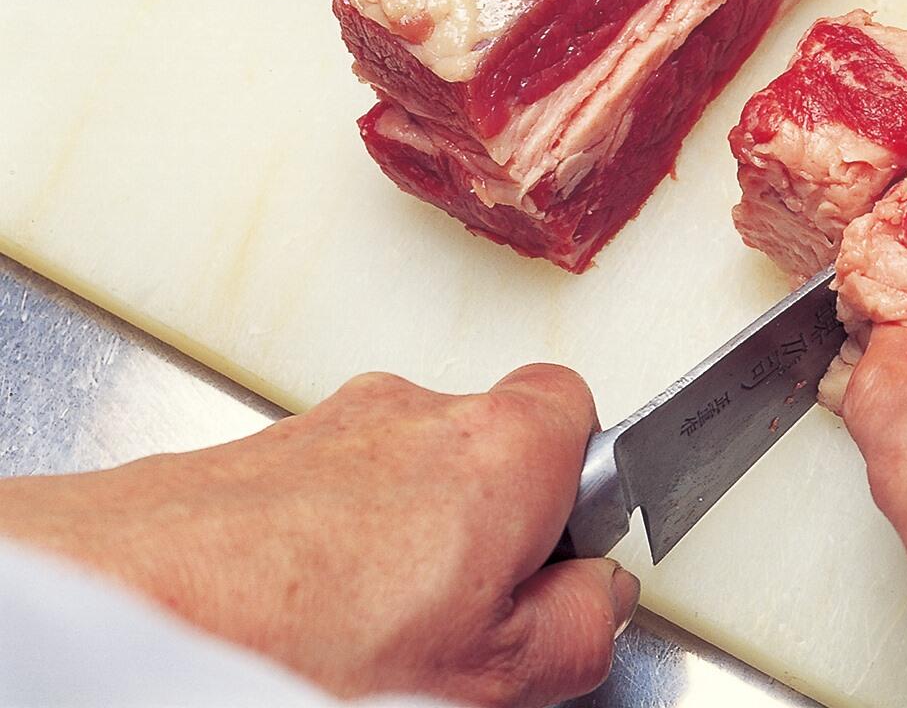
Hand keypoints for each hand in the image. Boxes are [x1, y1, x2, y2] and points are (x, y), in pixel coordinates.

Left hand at [0, 364, 632, 707]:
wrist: (132, 604)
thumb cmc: (300, 636)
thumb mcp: (494, 672)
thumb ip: (578, 627)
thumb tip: (598, 602)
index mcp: (503, 446)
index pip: (582, 411)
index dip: (579, 489)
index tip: (555, 561)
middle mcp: (420, 410)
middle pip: (488, 448)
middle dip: (483, 524)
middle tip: (461, 617)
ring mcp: (333, 424)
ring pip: (402, 473)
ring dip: (399, 538)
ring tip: (365, 635)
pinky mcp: (258, 449)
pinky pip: (325, 491)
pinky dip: (326, 542)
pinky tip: (302, 618)